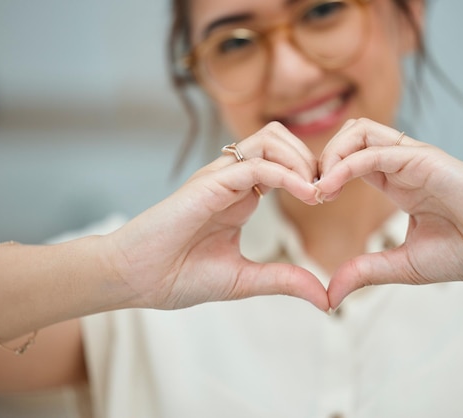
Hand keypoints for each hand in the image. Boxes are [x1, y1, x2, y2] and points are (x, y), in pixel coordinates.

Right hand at [102, 122, 328, 311]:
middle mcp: (231, 179)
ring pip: (269, 139)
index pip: (282, 161)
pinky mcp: (208, 183)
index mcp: (241, 196)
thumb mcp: (244, 280)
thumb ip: (284, 281)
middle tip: (326, 190)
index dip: (310, 173)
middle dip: (310, 158)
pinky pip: (255, 164)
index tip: (328, 198)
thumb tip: (325, 297)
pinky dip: (287, 174)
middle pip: (279, 138)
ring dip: (300, 158)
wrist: (134, 280)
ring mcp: (219, 177)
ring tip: (317, 190)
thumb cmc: (177, 276)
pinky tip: (307, 195)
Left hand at [316, 118, 462, 307]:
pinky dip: (345, 164)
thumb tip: (328, 296)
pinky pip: (374, 150)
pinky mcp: (424, 158)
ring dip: (329, 155)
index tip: (309, 200)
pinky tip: (328, 188)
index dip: (324, 173)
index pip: (349, 160)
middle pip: (349, 135)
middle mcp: (401, 164)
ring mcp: (412, 157)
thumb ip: (365, 271)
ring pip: (358, 131)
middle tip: (308, 191)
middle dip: (320, 158)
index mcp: (396, 182)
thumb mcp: (404, 265)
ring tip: (317, 188)